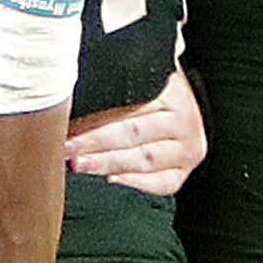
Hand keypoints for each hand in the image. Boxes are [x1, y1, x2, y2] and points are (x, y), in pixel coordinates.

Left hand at [66, 69, 208, 196]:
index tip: (68, 124)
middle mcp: (183, 122)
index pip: (130, 106)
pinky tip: (111, 178)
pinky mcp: (183, 171)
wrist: (196, 104)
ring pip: (143, 159)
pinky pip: (161, 183)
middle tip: (66, 147)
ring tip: (79, 164)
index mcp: (173, 93)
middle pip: (133, 133)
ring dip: (107, 163)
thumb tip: (71, 99)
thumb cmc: (159, 90)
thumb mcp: (144, 79)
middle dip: (94, 142)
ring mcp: (186, 150)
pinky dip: (135, 182)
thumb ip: (118, 87)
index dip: (97, 116)